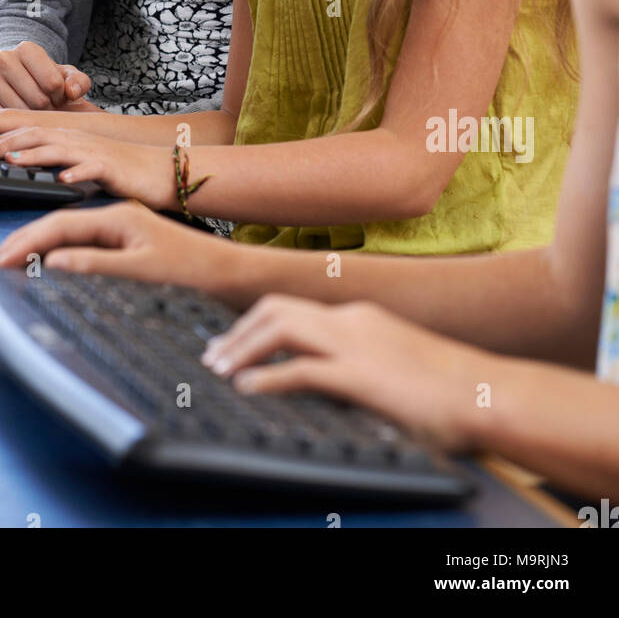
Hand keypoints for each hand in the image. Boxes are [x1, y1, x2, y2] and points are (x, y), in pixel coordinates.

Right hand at [0, 41, 97, 110]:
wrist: (9, 75)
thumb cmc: (40, 77)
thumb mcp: (64, 75)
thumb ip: (78, 81)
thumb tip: (72, 93)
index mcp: (27, 49)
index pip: (53, 83)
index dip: (61, 96)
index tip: (57, 96)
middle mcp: (3, 58)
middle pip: (37, 99)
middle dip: (47, 109)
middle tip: (46, 107)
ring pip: (19, 111)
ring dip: (30, 117)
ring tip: (33, 109)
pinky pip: (1, 118)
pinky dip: (13, 122)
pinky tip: (18, 114)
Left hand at [0, 126, 176, 206]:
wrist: (158, 169)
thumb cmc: (115, 168)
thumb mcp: (74, 159)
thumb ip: (47, 155)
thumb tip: (13, 157)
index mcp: (57, 135)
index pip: (12, 126)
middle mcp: (69, 137)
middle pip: (24, 129)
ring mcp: (88, 149)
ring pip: (53, 145)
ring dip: (27, 150)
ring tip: (3, 157)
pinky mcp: (108, 165)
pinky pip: (90, 167)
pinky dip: (75, 171)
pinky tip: (63, 179)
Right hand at [0, 201, 234, 290]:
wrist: (226, 272)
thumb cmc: (191, 269)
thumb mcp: (142, 269)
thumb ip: (96, 263)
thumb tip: (52, 262)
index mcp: (117, 218)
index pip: (60, 227)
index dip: (28, 242)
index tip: (2, 258)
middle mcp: (116, 218)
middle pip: (59, 226)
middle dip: (26, 241)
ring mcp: (120, 228)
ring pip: (69, 232)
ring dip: (39, 244)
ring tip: (11, 258)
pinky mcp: (125, 240)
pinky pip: (82, 241)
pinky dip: (59, 249)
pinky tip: (46, 259)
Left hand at [201, 295, 492, 452]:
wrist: (489, 394)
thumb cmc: (453, 387)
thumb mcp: (397, 364)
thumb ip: (364, 363)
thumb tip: (335, 380)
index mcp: (360, 317)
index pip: (293, 308)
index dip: (255, 323)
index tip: (232, 342)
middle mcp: (351, 321)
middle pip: (276, 309)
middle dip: (238, 330)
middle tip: (213, 354)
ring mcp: (355, 345)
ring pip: (279, 328)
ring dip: (242, 347)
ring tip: (219, 368)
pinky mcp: (361, 375)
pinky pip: (300, 370)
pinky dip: (267, 377)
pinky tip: (247, 389)